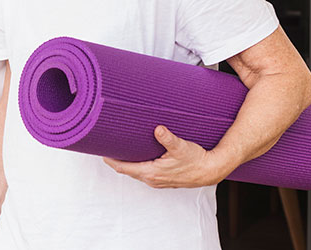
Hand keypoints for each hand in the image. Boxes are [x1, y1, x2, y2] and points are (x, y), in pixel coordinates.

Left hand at [103, 126, 227, 187]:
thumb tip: (158, 129)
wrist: (211, 171)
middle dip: (115, 159)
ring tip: (117, 149)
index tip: (100, 150)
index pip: (123, 167)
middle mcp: (152, 179)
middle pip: (126, 170)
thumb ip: (168, 138)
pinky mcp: (163, 178)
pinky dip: (136, 164)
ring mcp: (157, 180)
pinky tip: (136, 155)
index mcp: (151, 173)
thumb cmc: (196, 160)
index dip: (110, 159)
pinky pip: (143, 171)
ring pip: (135, 171)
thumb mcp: (181, 147)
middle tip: (105, 145)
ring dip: (125, 162)